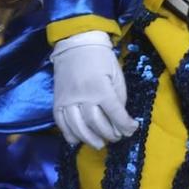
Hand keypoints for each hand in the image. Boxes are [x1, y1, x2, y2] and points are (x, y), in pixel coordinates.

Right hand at [51, 31, 137, 149]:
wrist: (76, 44)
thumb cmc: (101, 59)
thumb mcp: (116, 75)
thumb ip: (119, 97)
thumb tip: (120, 118)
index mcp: (100, 88)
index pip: (115, 113)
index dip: (125, 125)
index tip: (132, 130)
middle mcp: (82, 96)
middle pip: (95, 122)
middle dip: (109, 134)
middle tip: (116, 138)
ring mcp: (67, 99)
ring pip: (77, 126)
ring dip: (89, 139)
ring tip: (99, 144)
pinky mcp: (57, 100)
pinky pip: (60, 121)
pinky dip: (68, 133)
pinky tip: (77, 140)